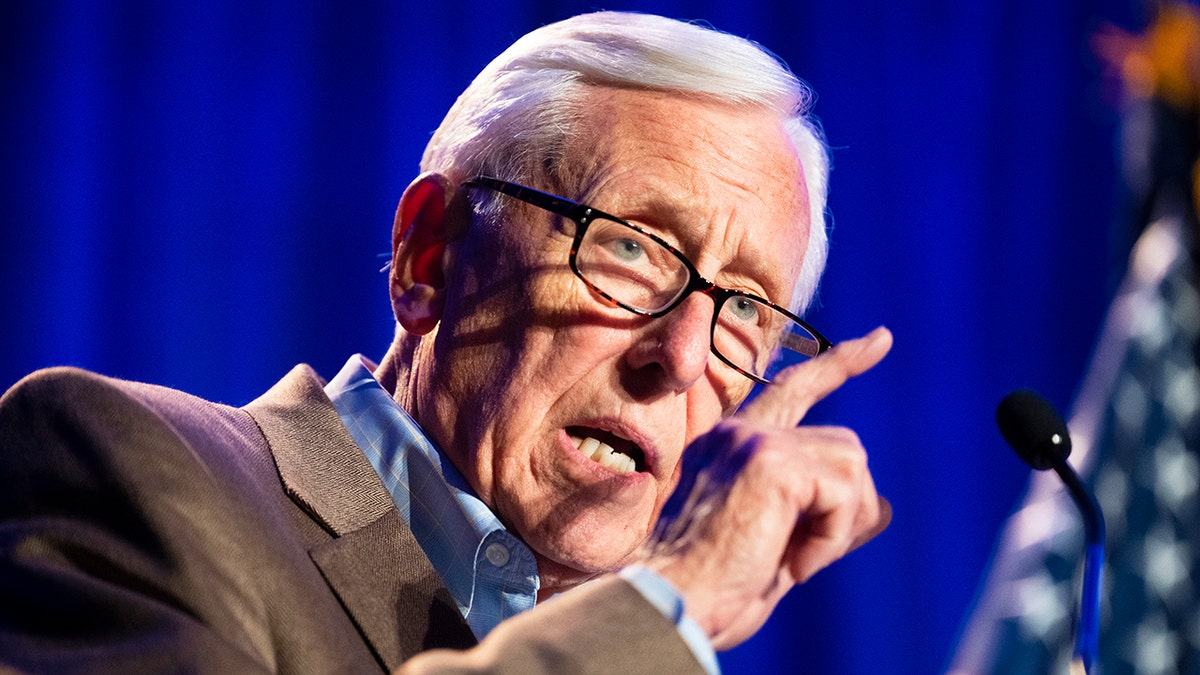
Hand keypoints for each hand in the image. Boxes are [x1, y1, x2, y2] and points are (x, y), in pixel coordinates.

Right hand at [641, 327, 892, 649]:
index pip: (793, 389)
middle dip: (844, 509)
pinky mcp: (769, 462)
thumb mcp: (774, 545)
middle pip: (843, 447)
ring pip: (850, 465)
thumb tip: (884, 505)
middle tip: (801, 557)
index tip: (880, 340)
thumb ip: (819, 516)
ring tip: (790, 562)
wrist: (671, 605)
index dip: (840, 364)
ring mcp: (752, 441)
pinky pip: (842, 493)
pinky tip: (791, 565)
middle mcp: (738, 433)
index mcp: (730, 446)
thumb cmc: (712, 591)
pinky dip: (830, 539)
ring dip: (836, 526)